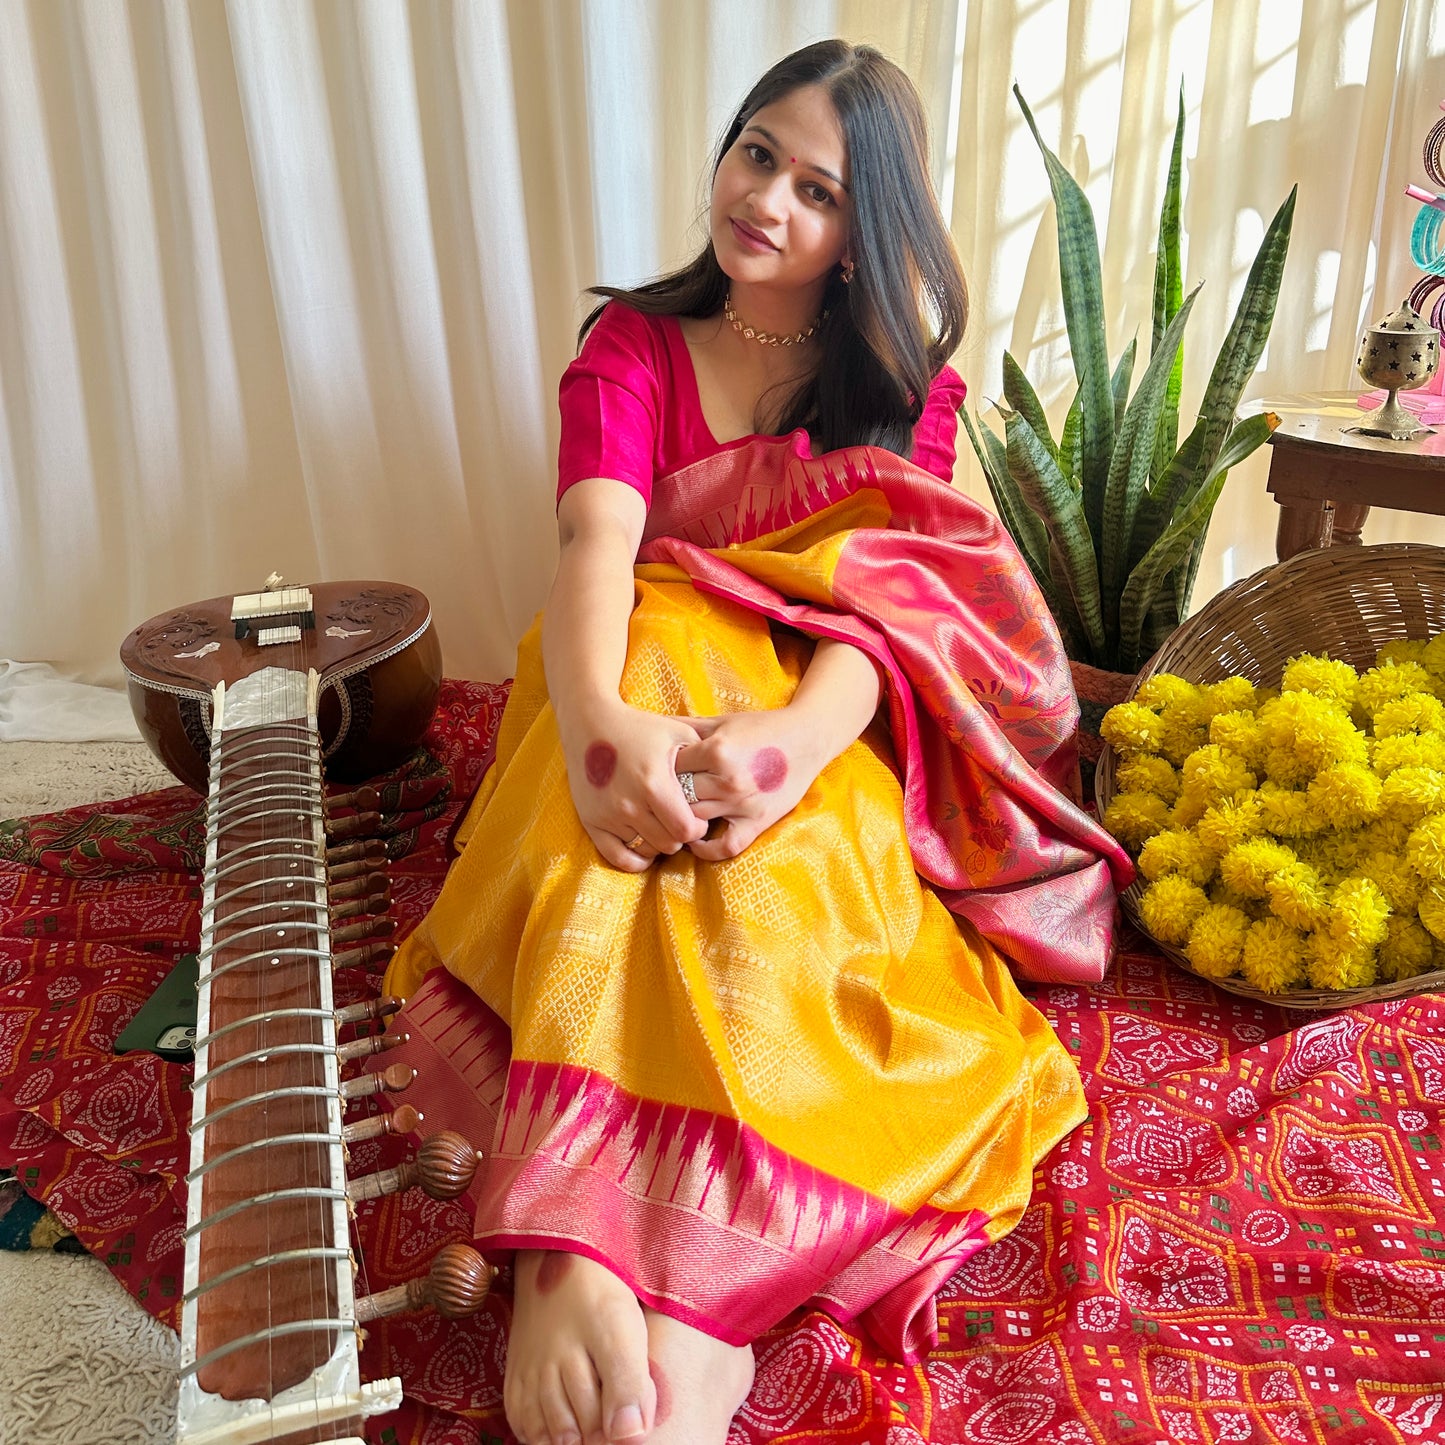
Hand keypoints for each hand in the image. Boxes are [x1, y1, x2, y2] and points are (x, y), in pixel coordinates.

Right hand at [561, 701, 708, 870]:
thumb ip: (703, 759)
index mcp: (655, 785)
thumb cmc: (640, 728)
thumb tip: (726, 782)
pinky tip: (645, 845)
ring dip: (659, 843)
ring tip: (661, 825)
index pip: (687, 831)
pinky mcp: (591, 822)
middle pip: (669, 844)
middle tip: (679, 820)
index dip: (698, 827)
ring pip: (647, 851)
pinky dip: (635, 859)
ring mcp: (609, 816)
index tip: (697, 817)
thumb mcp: (678, 734)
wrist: (591, 723)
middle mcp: (630, 805)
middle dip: (680, 835)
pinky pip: (618, 858)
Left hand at [672, 711, 820, 861]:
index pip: (671, 768)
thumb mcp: (722, 721)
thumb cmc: (761, 727)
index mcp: (716, 750)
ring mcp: (743, 804)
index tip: (659, 772)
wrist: (807, 738)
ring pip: (694, 819)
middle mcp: (728, 779)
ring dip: (682, 819)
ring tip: (674, 816)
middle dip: (668, 796)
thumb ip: (686, 727)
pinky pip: (726, 846)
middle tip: (662, 797)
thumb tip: (650, 728)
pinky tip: (697, 842)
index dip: (661, 770)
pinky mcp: (758, 821)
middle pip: (678, 796)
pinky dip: (708, 850)